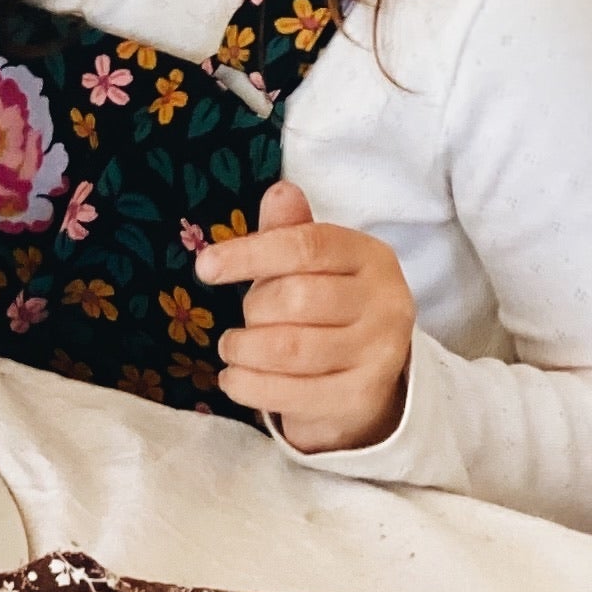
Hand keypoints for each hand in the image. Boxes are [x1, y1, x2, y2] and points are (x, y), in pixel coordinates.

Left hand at [218, 176, 414, 451]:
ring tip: (231, 347)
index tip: (205, 267)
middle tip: (245, 317)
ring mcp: (379, 355)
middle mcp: (386, 303)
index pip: (307, 245)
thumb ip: (292, 231)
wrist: (367, 381)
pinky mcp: (361, 399)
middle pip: (296, 298)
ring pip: (290, 348)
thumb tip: (280, 192)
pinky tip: (233, 378)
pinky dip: (249, 385)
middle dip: (254, 309)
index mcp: (372, 258)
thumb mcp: (314, 266)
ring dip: (243, 349)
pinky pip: (291, 393)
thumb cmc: (329, 311)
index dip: (251, 253)